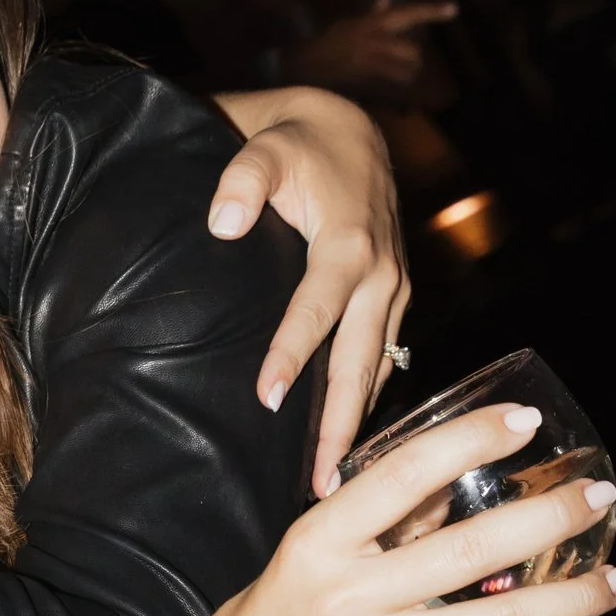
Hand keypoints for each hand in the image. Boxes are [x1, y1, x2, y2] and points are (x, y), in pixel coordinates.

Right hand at [176, 397, 615, 615]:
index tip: (526, 423)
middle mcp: (349, 598)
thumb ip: (372, 535)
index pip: (403, 474)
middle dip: (549, 517)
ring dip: (568, 596)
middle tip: (597, 496)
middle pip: (472, 547)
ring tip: (613, 578)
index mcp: (316, 546)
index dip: (471, 441)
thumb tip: (447, 495)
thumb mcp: (301, 567)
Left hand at [207, 89, 411, 489]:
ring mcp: (394, 292)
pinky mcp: (395, 301)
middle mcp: (382, 276)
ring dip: (359, 426)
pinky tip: (350, 445)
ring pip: (378, 371)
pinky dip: (369, 402)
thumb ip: (241, 181)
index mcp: (350, 246)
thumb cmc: (298, 144)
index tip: (269, 400)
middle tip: (320, 484)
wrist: (348, 130)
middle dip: (340, 424)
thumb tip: (221, 225)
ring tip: (335, 483)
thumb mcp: (267, 148)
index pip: (316, 311)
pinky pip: (384, 360)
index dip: (292, 355)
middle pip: (359, 363)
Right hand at [291, 0, 457, 103]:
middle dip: (411, 62)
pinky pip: (397, 97)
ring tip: (391, 82)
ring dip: (405, 81)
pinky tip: (401, 106)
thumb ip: (370, 16)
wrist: (296, 73)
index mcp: (370, 26)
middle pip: (413, 53)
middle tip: (402, 66)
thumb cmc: (322, 49)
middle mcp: (372, 44)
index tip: (455, 8)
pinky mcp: (367, 89)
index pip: (406, 13)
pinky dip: (403, 103)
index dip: (431, 11)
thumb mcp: (346, 27)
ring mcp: (370, 67)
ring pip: (406, 75)